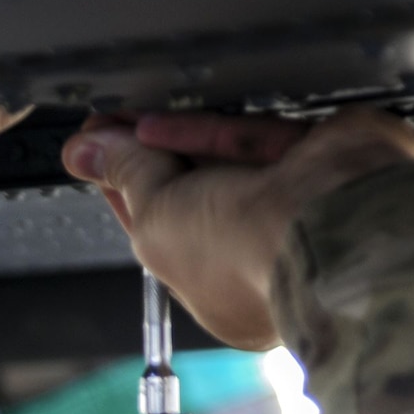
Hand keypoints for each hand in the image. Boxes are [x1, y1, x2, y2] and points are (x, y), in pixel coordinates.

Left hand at [61, 109, 413, 348]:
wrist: (328, 223)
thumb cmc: (247, 255)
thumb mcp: (157, 222)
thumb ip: (127, 180)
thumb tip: (85, 154)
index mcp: (230, 294)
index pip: (172, 243)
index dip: (132, 202)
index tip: (99, 165)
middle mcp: (268, 255)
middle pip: (201, 201)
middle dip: (151, 166)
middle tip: (109, 134)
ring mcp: (302, 208)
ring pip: (232, 166)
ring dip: (175, 141)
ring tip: (125, 119)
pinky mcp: (325, 160)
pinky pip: (259, 140)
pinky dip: (212, 131)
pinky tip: (161, 121)